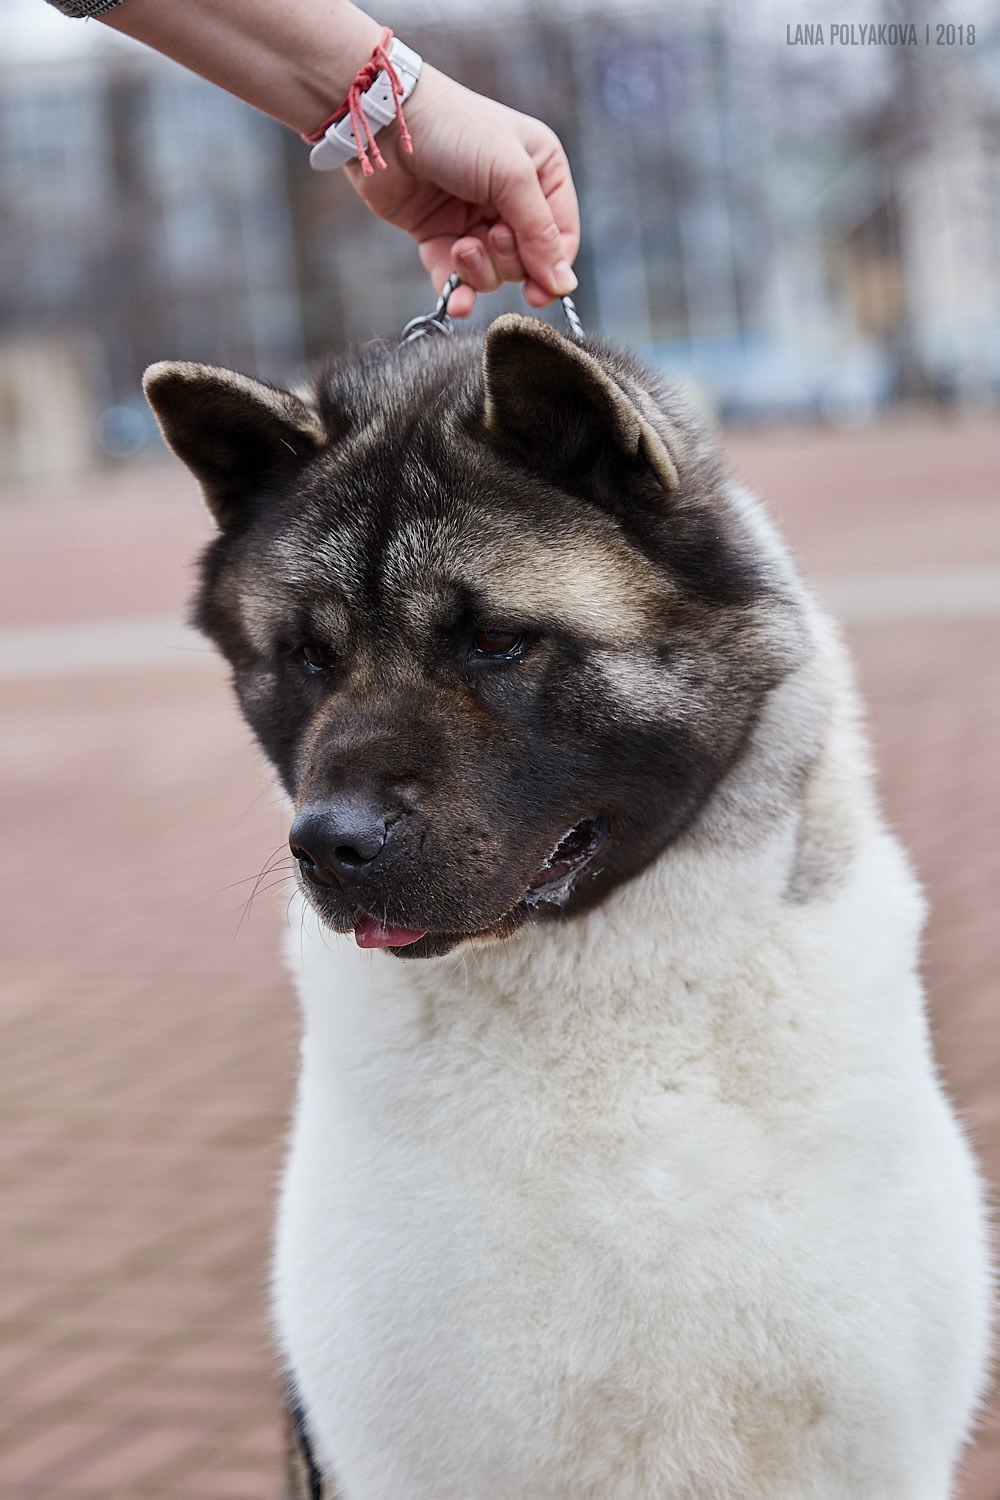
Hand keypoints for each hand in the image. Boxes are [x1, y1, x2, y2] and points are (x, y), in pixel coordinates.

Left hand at [345, 66, 579, 316]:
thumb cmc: (456, 130)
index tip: (539, 291)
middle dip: (507, 259)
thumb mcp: (511, 175)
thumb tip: (564, 285)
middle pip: (527, 260)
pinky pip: (456, 279)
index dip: (553, 267)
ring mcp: (474, 218)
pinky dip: (456, 291)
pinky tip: (455, 301)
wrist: (387, 123)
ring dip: (478, 269)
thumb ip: (540, 233)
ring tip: (460, 246)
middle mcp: (511, 197)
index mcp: (541, 173)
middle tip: (490, 235)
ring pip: (492, 273)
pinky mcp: (439, 234)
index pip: (562, 236)